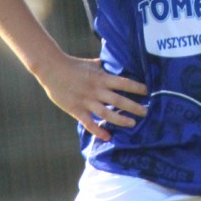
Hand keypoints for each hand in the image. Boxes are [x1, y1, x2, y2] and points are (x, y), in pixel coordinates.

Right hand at [34, 54, 148, 141]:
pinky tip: (108, 137)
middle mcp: (96, 90)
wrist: (52, 70)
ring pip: (106, 113)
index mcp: (101, 77)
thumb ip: (106, 66)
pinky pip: (88, 123)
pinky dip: (98, 131)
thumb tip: (120, 64)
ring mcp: (86, 101)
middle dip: (134, 107)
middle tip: (146, 112)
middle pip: (118, 100)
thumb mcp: (93, 63)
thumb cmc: (74, 65)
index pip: (123, 83)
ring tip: (132, 124)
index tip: (148, 91)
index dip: (136, 87)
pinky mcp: (76, 110)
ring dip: (120, 120)